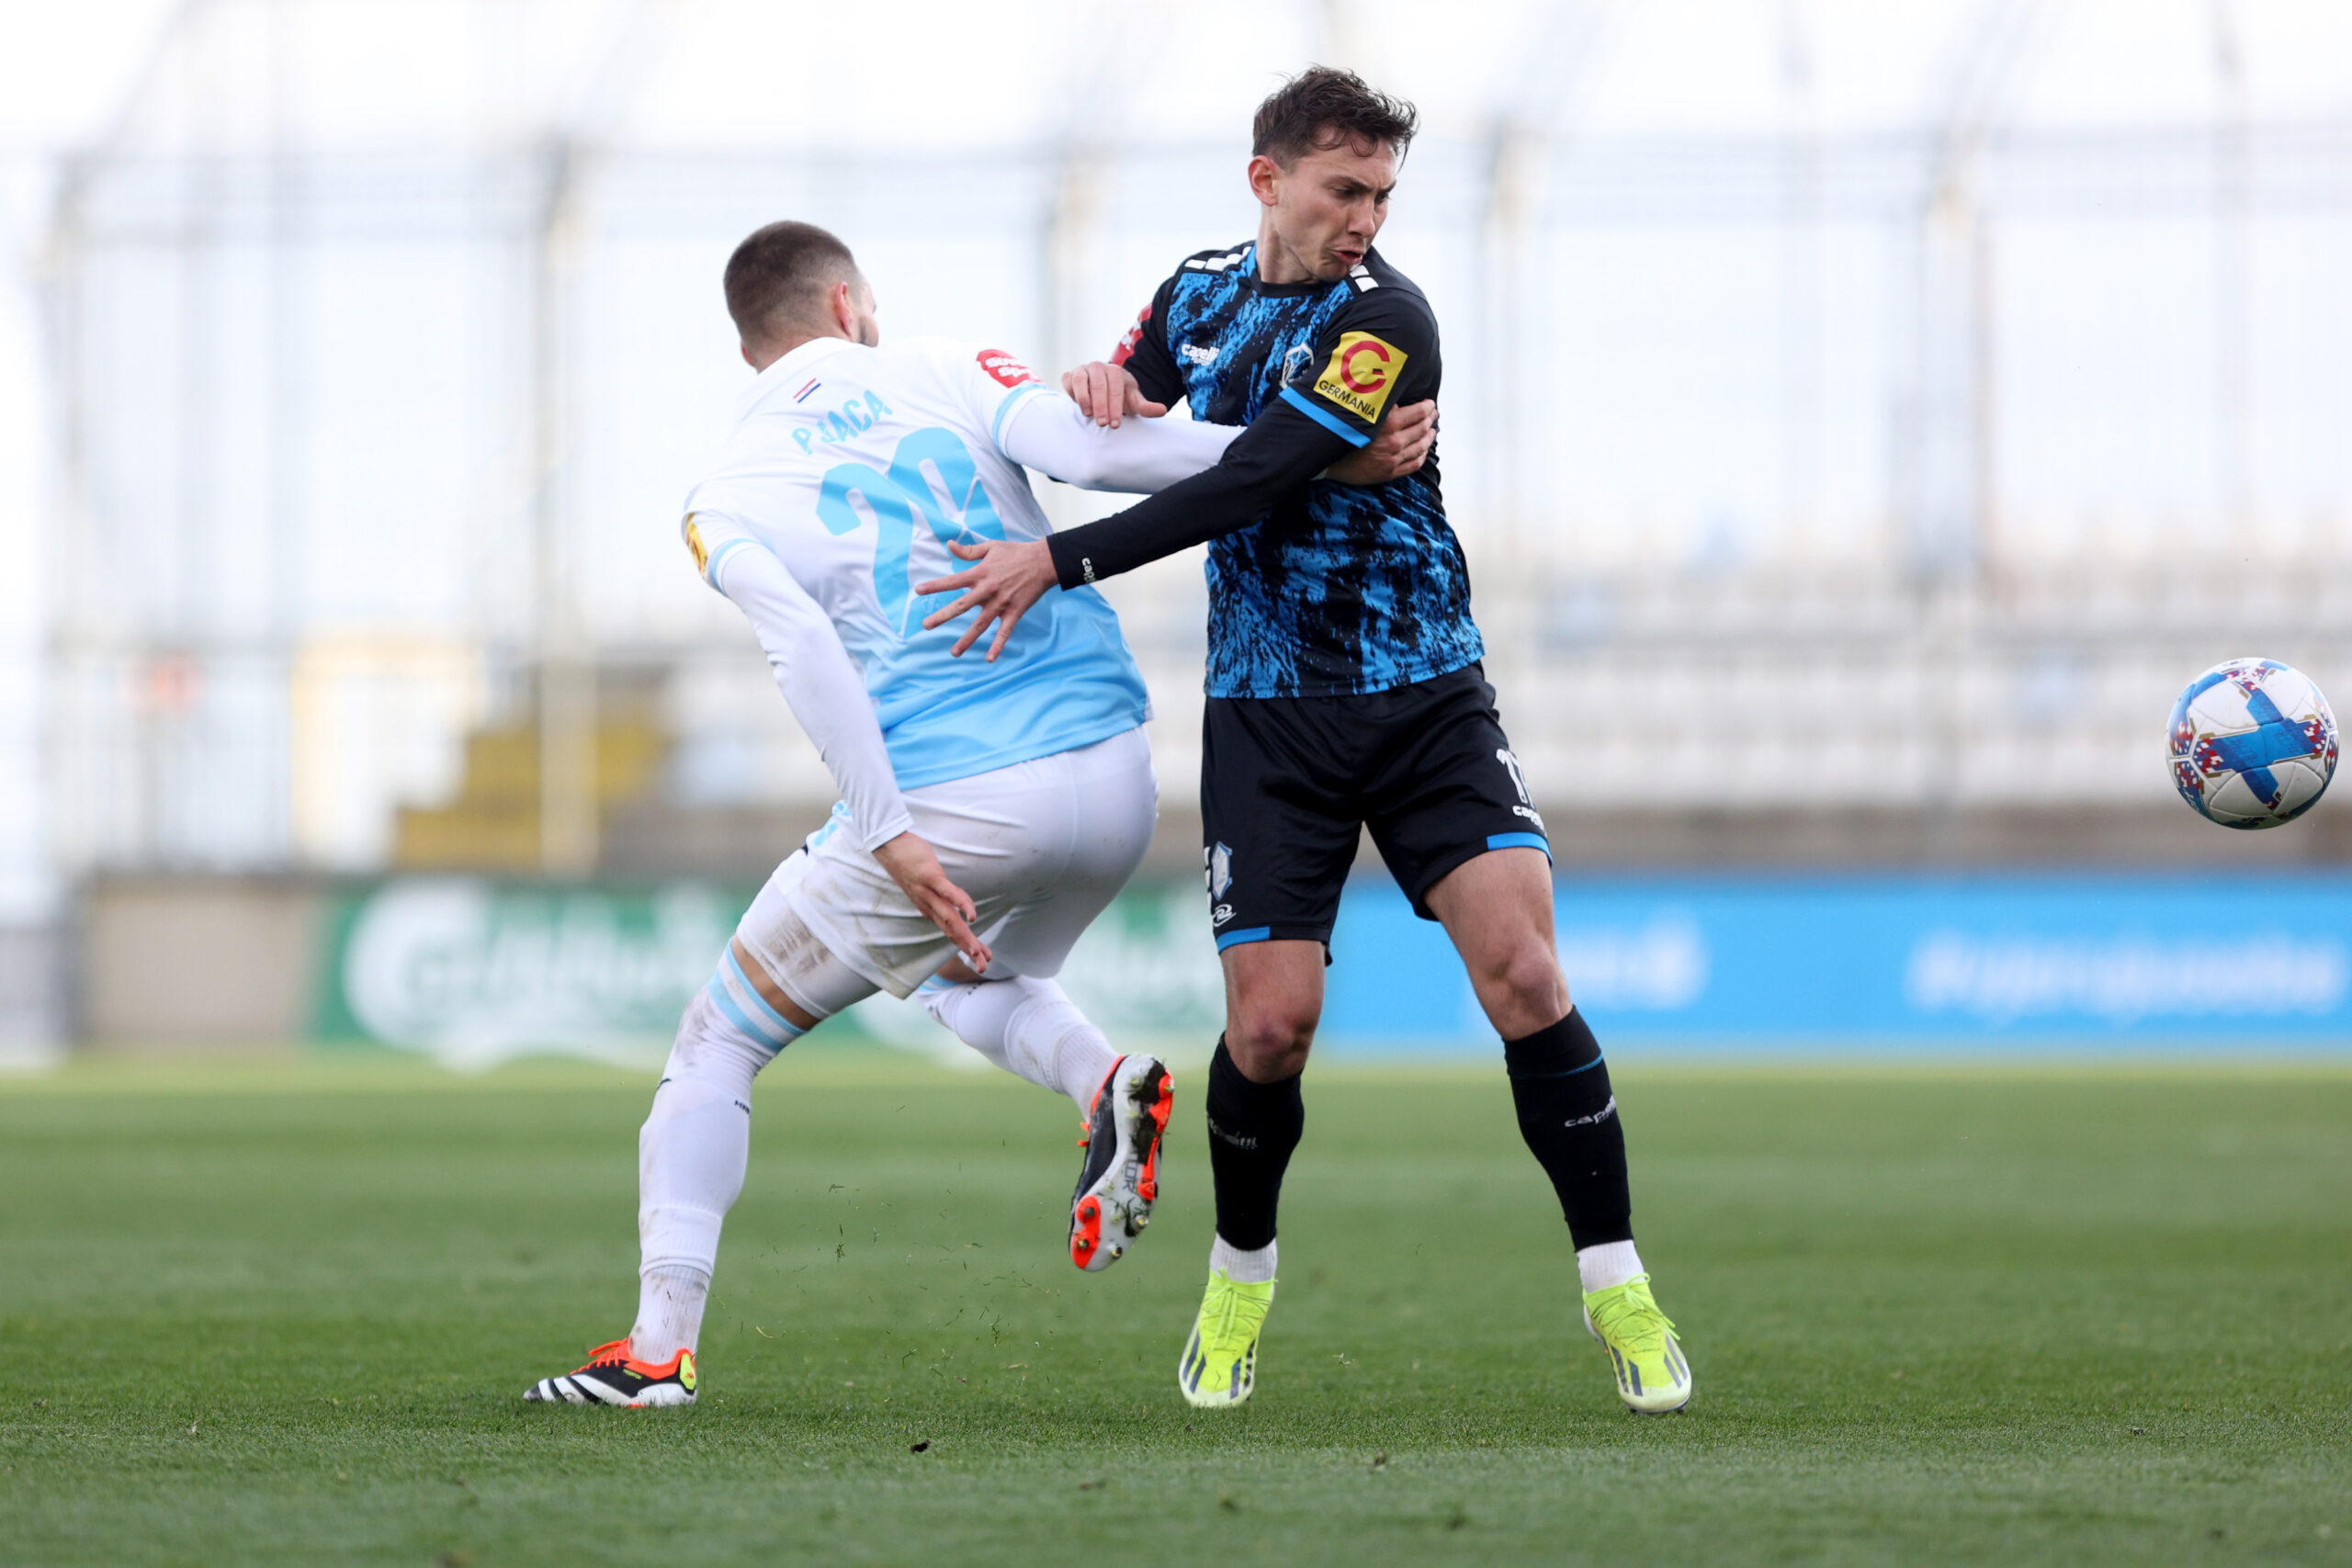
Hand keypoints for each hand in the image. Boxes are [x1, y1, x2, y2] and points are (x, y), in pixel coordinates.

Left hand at [871, 832, 991, 973]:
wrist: (888, 847)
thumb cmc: (912, 863)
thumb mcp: (934, 883)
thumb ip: (952, 895)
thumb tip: (966, 907)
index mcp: (931, 909)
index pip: (952, 931)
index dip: (967, 946)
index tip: (982, 960)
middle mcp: (929, 906)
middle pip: (953, 931)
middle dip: (968, 949)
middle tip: (983, 968)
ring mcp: (928, 893)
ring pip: (950, 919)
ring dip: (964, 936)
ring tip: (976, 951)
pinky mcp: (930, 878)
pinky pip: (948, 893)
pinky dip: (961, 905)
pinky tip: (972, 916)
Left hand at [916, 538, 1058, 659]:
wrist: (1043, 562)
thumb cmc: (1016, 552)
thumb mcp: (991, 547)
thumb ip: (969, 550)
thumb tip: (949, 545)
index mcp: (980, 573)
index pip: (952, 581)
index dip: (934, 586)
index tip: (918, 591)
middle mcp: (987, 590)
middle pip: (961, 606)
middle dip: (942, 616)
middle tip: (926, 625)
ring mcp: (1000, 603)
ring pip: (980, 625)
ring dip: (966, 640)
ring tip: (953, 653)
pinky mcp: (1014, 612)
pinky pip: (1004, 632)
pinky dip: (997, 645)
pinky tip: (989, 659)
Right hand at [1062, 361, 1165, 427]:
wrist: (1102, 391)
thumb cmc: (1119, 398)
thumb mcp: (1133, 403)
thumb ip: (1146, 407)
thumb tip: (1163, 410)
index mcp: (1115, 371)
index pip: (1116, 387)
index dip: (1116, 407)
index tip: (1115, 424)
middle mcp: (1098, 367)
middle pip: (1099, 384)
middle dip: (1101, 405)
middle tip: (1103, 423)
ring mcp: (1083, 370)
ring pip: (1080, 380)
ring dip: (1084, 398)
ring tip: (1088, 414)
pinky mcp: (1069, 375)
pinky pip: (1068, 381)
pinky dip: (1071, 393)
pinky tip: (1078, 406)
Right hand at [1326, 399, 1435, 484]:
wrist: (1328, 460)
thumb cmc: (1343, 433)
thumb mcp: (1362, 412)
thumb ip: (1382, 405)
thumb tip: (1397, 398)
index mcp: (1388, 424)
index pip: (1418, 413)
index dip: (1427, 407)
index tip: (1430, 404)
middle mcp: (1393, 442)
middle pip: (1422, 428)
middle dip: (1430, 420)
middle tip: (1433, 414)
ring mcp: (1393, 459)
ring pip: (1421, 447)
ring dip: (1429, 437)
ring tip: (1432, 431)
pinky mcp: (1390, 472)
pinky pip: (1414, 464)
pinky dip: (1422, 455)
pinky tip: (1423, 450)